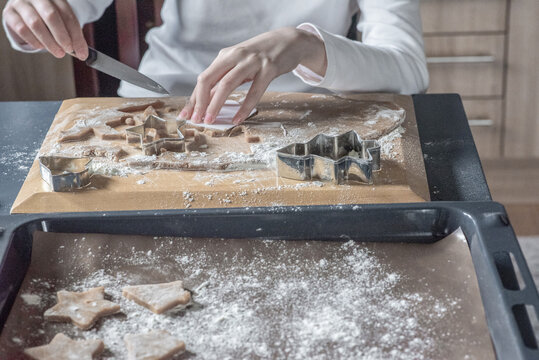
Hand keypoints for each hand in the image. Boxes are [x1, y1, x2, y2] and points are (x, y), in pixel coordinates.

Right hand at [2, 0, 87, 59]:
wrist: (26, 9)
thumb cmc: (48, 18)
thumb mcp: (62, 21)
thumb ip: (71, 34)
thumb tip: (82, 53)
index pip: (68, 15)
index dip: (76, 36)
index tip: (82, 52)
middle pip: (51, 16)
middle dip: (62, 37)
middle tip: (68, 50)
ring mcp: (21, 3)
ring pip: (36, 23)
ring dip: (49, 42)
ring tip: (58, 52)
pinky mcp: (10, 13)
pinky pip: (22, 28)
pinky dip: (33, 40)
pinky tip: (41, 47)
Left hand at [179, 27, 326, 124]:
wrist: (289, 40)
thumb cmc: (262, 55)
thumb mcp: (240, 63)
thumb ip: (226, 78)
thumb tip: (210, 100)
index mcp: (225, 56)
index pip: (203, 79)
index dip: (193, 98)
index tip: (187, 115)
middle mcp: (235, 56)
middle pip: (208, 79)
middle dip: (199, 102)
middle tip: (196, 120)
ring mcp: (251, 62)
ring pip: (227, 84)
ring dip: (216, 105)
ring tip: (210, 120)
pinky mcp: (268, 68)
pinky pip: (254, 91)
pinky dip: (244, 107)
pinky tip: (238, 118)